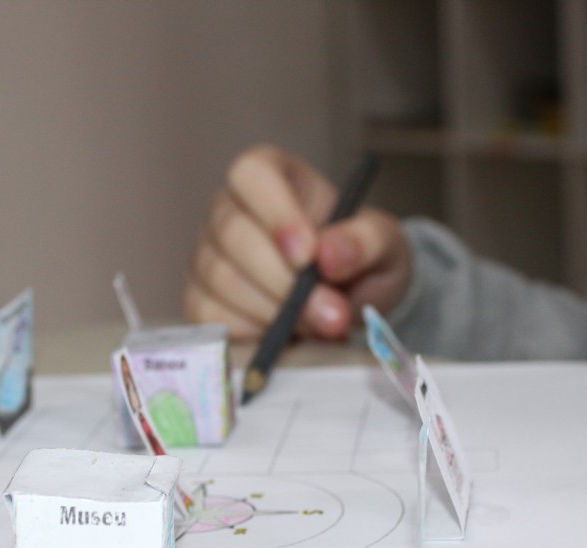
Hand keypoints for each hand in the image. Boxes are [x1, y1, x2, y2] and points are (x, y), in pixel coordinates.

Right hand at [183, 145, 409, 340]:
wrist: (348, 301)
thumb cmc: (358, 259)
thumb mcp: (384, 244)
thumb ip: (366, 241)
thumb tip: (330, 254)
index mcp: (272, 176)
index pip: (252, 174)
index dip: (277, 213)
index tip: (309, 256)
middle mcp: (229, 210)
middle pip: (232, 234)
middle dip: (284, 281)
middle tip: (331, 312)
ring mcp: (209, 256)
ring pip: (223, 280)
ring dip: (276, 312)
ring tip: (319, 324)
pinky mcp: (201, 300)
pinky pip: (212, 317)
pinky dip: (254, 332)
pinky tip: (287, 334)